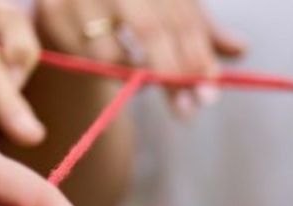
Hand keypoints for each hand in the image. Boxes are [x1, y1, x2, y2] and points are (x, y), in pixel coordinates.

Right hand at [33, 0, 243, 118]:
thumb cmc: (134, 4)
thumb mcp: (172, 10)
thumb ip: (201, 31)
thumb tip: (240, 48)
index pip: (180, 13)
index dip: (198, 54)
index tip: (210, 92)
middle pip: (150, 29)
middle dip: (173, 73)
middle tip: (188, 108)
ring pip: (112, 51)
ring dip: (135, 78)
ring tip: (146, 84)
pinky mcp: (51, 8)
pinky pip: (83, 57)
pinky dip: (106, 71)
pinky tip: (115, 70)